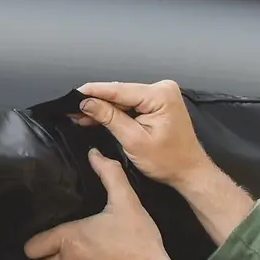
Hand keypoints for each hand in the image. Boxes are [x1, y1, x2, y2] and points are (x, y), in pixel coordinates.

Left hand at [24, 148, 170, 259]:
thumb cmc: (138, 239)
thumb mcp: (126, 201)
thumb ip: (109, 174)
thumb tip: (94, 154)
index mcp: (68, 239)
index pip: (32, 247)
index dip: (37, 241)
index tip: (47, 236)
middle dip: (54, 252)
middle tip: (74, 242)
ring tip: (94, 256)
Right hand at [74, 79, 209, 189]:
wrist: (189, 171)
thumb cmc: (167, 161)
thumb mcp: (134, 140)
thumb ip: (110, 118)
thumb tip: (86, 102)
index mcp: (160, 95)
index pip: (119, 89)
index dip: (93, 92)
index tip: (72, 94)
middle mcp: (162, 88)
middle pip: (120, 92)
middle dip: (96, 101)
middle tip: (70, 108)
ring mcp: (160, 95)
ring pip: (123, 99)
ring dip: (103, 108)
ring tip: (78, 114)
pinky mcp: (157, 103)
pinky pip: (131, 104)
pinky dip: (115, 112)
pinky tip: (96, 116)